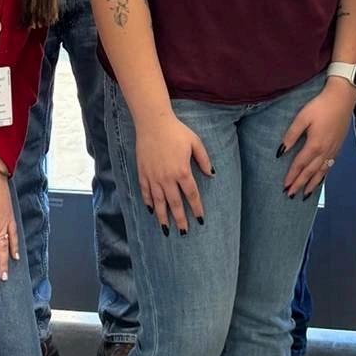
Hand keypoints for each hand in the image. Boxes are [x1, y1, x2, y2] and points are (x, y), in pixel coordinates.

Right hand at [135, 111, 211, 234]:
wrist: (152, 122)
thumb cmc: (176, 131)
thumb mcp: (196, 143)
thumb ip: (204, 160)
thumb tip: (212, 174)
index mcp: (182, 171)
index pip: (191, 195)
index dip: (196, 209)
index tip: (200, 219)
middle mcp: (167, 177)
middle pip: (174, 204)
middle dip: (180, 219)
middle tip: (183, 233)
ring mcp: (153, 176)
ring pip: (158, 202)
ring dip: (162, 217)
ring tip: (166, 230)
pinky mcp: (143, 173)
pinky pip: (145, 192)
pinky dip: (148, 203)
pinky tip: (151, 211)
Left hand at [279, 78, 355, 197]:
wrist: (343, 98)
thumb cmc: (321, 106)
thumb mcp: (302, 117)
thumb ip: (291, 135)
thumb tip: (281, 152)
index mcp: (314, 145)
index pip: (300, 164)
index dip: (291, 176)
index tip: (284, 186)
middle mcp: (325, 151)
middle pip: (310, 172)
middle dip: (300, 184)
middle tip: (291, 195)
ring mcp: (333, 150)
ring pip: (321, 172)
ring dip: (312, 184)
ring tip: (305, 194)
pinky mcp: (338, 147)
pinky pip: (329, 166)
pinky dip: (323, 175)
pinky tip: (320, 178)